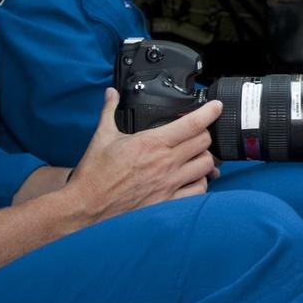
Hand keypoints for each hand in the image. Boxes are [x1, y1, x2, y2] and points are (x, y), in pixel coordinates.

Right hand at [66, 88, 220, 223]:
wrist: (85, 208)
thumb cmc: (94, 175)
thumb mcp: (102, 137)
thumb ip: (109, 111)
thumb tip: (111, 94)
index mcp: (152, 143)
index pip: (193, 123)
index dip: (210, 112)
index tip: (217, 106)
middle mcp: (165, 163)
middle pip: (205, 142)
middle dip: (205, 134)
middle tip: (198, 134)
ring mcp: (170, 184)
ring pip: (207, 165)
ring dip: (205, 159)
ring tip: (197, 157)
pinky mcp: (169, 202)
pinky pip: (198, 190)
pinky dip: (200, 183)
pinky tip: (192, 179)